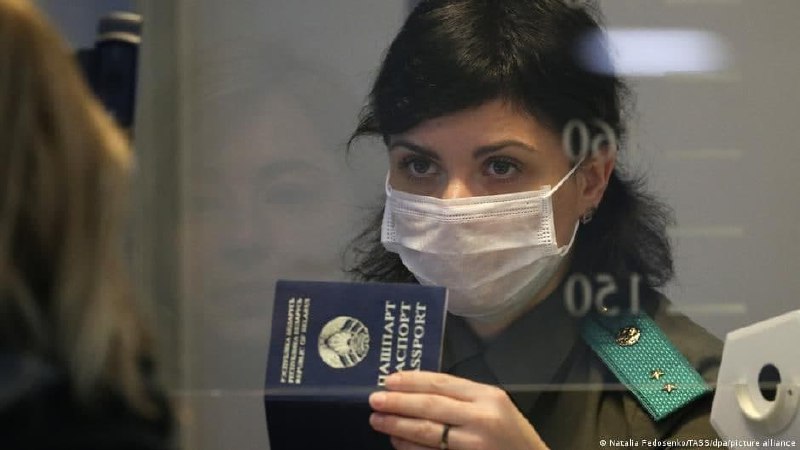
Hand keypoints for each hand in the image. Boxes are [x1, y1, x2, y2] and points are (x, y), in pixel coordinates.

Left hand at [368, 371, 548, 449]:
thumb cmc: (512, 436)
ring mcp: (475, 444)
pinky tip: (398, 443)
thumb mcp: (495, 407)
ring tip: (379, 421)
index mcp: (488, 396)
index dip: (412, 381)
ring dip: (399, 427)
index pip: (443, 383)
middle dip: (399, 403)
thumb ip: (464, 398)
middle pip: (431, 406)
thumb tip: (417, 391)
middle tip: (375, 400)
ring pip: (428, 433)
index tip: (389, 380)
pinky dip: (412, 448)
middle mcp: (482, 418)